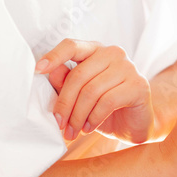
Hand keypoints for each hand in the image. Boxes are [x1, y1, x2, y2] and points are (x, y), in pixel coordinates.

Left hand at [36, 39, 152, 144]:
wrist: (135, 124)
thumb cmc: (105, 108)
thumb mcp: (80, 96)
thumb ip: (65, 82)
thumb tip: (48, 72)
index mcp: (96, 50)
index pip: (71, 46)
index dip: (54, 56)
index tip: (37, 70)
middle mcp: (113, 53)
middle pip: (78, 75)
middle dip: (65, 103)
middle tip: (59, 124)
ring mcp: (128, 67)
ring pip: (91, 91)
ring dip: (78, 116)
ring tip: (73, 131)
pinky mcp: (138, 85)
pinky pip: (107, 102)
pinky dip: (94, 118)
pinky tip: (89, 128)